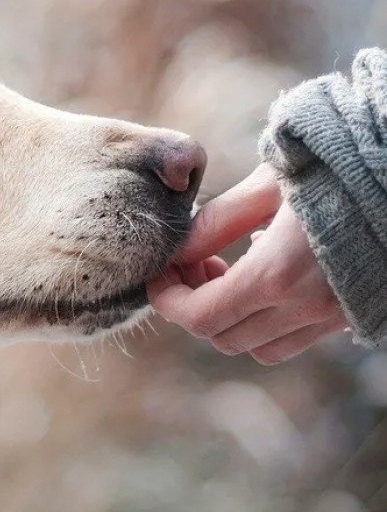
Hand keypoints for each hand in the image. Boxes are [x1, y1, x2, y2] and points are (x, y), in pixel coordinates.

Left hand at [147, 164, 348, 364]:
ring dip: (230, 318)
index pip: (199, 317)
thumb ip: (217, 222)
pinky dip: (266, 320)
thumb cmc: (338, 164)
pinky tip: (267, 273)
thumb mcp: (270, 183)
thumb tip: (177, 251)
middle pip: (222, 337)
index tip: (159, 272)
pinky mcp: (353, 315)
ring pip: (258, 347)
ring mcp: (334, 317)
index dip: (167, 300)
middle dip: (193, 305)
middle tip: (193, 263)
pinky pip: (294, 339)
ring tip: (227, 269)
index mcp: (278, 275)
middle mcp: (306, 308)